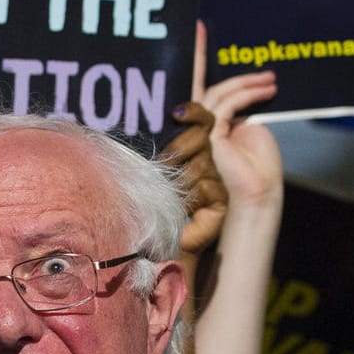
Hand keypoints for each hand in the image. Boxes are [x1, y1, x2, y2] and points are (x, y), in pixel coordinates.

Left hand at [159, 101, 226, 256]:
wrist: (154, 242)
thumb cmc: (145, 204)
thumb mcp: (144, 171)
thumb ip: (149, 147)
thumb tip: (134, 120)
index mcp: (189, 147)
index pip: (201, 119)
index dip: (193, 111)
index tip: (176, 113)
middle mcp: (205, 159)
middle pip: (201, 138)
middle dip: (178, 148)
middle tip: (160, 163)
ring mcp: (214, 179)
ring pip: (201, 165)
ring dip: (179, 179)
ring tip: (164, 192)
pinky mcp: (219, 199)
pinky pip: (207, 188)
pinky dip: (189, 198)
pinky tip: (179, 208)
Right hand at [191, 20, 280, 211]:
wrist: (258, 196)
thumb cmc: (257, 171)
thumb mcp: (248, 132)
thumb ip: (235, 113)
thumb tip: (235, 100)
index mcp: (204, 127)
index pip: (200, 93)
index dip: (196, 63)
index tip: (196, 32)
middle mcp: (195, 128)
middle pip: (202, 88)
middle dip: (203, 58)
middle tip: (203, 31)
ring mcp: (199, 132)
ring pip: (217, 95)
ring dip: (247, 83)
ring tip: (271, 81)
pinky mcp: (209, 136)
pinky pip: (226, 106)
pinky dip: (247, 95)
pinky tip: (266, 91)